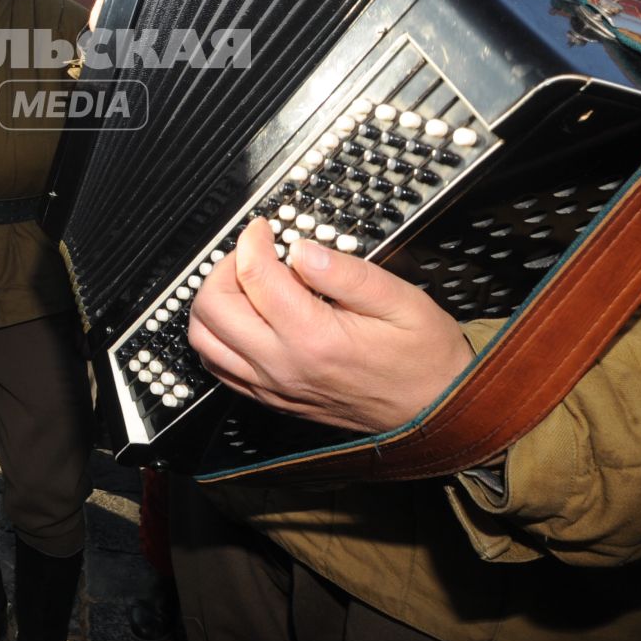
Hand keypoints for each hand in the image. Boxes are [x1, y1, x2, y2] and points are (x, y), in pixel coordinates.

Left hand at [185, 218, 472, 432]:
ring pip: (205, 340)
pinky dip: (218, 336)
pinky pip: (219, 367)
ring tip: (244, 282)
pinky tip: (244, 317)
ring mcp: (272, 387)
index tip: (264, 228)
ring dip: (213, 302)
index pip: (254, 277)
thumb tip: (301, 249)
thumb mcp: (402, 301)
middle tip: (252, 253)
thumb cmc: (424, 358)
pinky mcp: (271, 399)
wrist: (436, 412)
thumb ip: (347, 273)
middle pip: (213, 308)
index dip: (253, 241)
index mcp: (314, 338)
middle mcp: (283, 366)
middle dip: (223, 268)